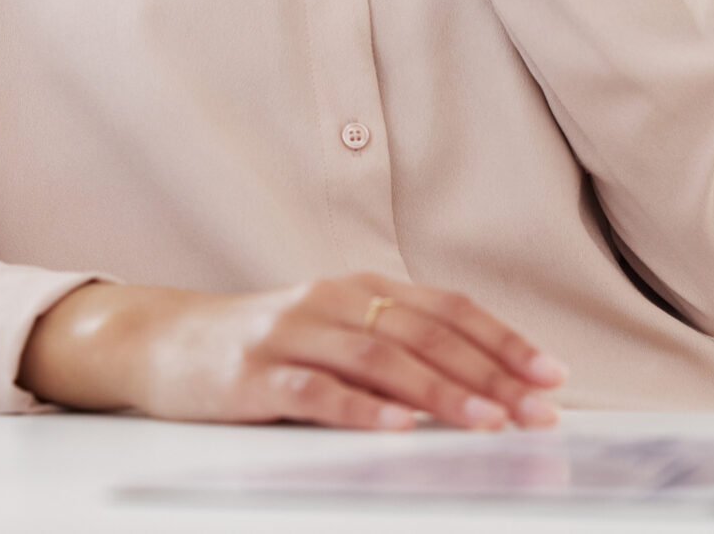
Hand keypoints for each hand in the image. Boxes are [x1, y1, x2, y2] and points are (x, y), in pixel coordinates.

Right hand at [17, 273, 566, 430]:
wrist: (161, 341)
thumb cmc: (262, 345)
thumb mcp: (332, 332)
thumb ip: (393, 348)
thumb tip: (483, 386)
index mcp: (357, 288)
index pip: (445, 310)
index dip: (502, 340)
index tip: (552, 376)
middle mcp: (330, 300)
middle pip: (423, 334)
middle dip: (489, 373)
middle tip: (536, 409)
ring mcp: (291, 334)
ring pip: (379, 361)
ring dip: (440, 392)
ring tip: (487, 421)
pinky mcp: (254, 374)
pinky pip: (316, 391)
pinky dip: (361, 408)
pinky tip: (398, 426)